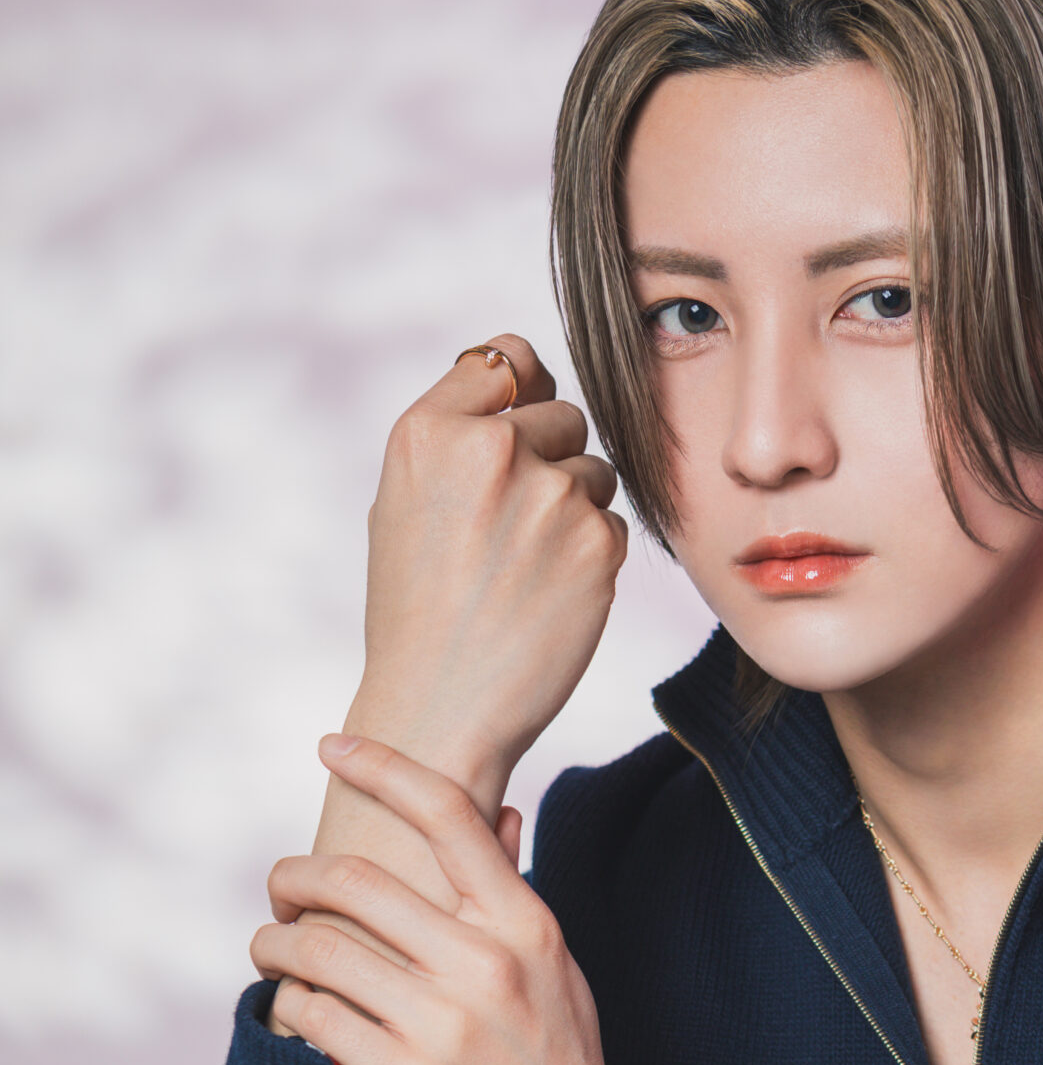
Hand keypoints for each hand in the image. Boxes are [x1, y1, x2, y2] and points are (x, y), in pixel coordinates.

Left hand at [254, 736, 641, 1064]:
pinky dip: (288, 1005)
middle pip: (355, 878)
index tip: (333, 747)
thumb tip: (503, 813)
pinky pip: (314, 1015)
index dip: (381, 766)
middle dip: (294, 877)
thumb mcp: (560, 975)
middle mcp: (484, 962)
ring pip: (318, 947)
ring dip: (274, 943)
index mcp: (526, 925)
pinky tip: (294, 1010)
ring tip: (271, 951)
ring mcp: (444, 1022)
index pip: (449, 814)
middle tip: (280, 891)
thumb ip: (516, 900)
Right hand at [269, 334, 626, 1039]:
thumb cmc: (417, 608)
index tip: (508, 441)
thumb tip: (525, 371)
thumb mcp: (405, 498)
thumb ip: (460, 431)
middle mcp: (489, 450)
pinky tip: (548, 596)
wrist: (438, 707)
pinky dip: (593, 557)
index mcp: (428, 430)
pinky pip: (614, 524)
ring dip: (574, 511)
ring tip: (522, 569)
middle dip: (548, 459)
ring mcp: (547, 495)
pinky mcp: (596, 542)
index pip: (505, 358)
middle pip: (561, 412)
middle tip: (508, 530)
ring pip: (596, 471)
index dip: (517, 396)